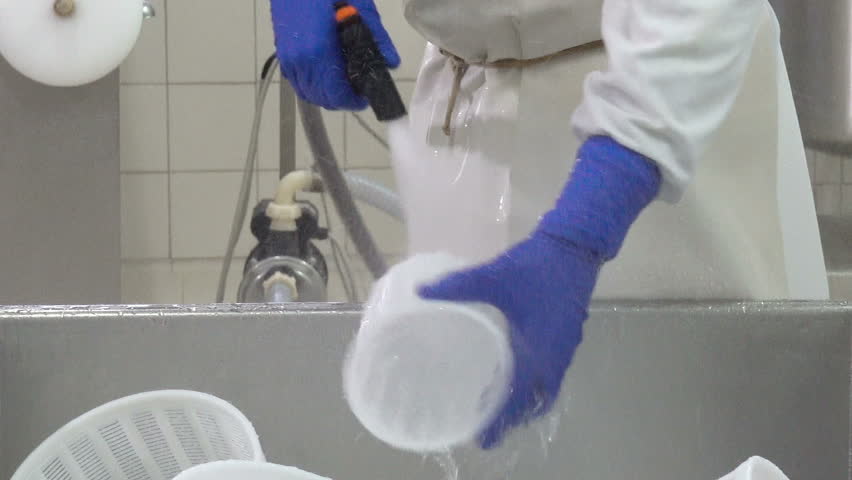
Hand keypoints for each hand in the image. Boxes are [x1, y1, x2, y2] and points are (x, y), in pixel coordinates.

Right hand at [270, 0, 399, 109]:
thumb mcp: (360, 8)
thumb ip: (376, 39)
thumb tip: (390, 63)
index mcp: (319, 52)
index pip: (337, 94)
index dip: (353, 101)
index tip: (365, 98)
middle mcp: (300, 60)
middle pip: (322, 98)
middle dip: (341, 99)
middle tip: (357, 90)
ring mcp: (288, 57)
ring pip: (308, 93)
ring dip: (326, 94)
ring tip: (343, 83)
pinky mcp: (281, 52)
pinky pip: (298, 81)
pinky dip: (312, 85)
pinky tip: (326, 74)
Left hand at [420, 136, 661, 448]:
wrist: (575, 245)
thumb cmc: (535, 265)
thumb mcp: (492, 276)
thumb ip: (456, 286)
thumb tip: (420, 292)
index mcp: (536, 351)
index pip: (517, 399)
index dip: (500, 420)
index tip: (482, 438)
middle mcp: (554, 356)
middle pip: (534, 401)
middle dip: (512, 418)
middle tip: (487, 428)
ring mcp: (564, 347)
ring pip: (545, 388)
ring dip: (524, 401)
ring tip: (499, 407)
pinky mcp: (567, 335)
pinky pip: (551, 372)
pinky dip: (534, 383)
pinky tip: (516, 372)